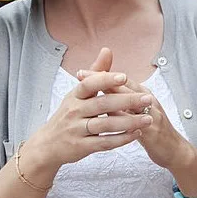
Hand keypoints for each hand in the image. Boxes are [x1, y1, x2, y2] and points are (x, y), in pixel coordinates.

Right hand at [24, 49, 152, 179]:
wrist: (48, 145)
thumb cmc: (69, 115)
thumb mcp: (78, 93)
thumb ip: (95, 73)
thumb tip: (107, 50)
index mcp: (75, 96)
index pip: (89, 84)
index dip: (106, 80)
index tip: (124, 77)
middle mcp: (74, 111)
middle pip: (102, 105)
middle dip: (127, 101)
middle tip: (147, 99)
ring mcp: (77, 130)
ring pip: (106, 125)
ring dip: (129, 122)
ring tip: (148, 119)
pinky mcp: (81, 147)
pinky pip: (104, 143)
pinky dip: (121, 139)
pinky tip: (136, 134)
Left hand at [76, 66, 191, 171]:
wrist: (174, 149)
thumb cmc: (154, 130)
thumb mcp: (138, 113)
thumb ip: (122, 102)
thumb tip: (103, 93)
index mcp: (144, 94)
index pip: (122, 81)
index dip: (102, 75)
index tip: (82, 72)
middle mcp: (149, 101)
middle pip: (124, 87)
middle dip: (102, 81)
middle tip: (82, 77)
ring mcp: (152, 115)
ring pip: (131, 103)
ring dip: (109, 98)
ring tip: (90, 96)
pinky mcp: (153, 131)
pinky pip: (137, 124)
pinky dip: (123, 121)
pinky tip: (109, 121)